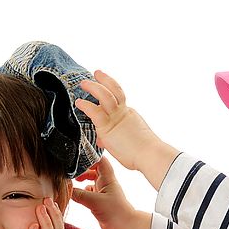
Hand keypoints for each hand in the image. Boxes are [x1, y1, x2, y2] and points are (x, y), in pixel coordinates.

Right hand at [72, 157, 136, 228]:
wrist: (124, 226)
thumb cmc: (115, 212)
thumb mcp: (94, 201)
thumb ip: (79, 194)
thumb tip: (67, 189)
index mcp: (107, 178)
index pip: (99, 160)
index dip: (89, 157)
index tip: (77, 159)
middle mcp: (105, 182)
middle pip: (93, 169)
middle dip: (83, 169)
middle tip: (73, 173)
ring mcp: (103, 191)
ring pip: (91, 180)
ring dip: (83, 179)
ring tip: (74, 182)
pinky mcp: (100, 200)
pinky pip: (90, 191)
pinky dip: (83, 191)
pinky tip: (78, 194)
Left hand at [76, 71, 179, 188]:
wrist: (150, 155)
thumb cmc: (142, 155)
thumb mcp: (127, 143)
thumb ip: (113, 140)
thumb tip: (102, 140)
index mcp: (129, 116)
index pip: (118, 101)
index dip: (110, 93)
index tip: (101, 88)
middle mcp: (124, 113)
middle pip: (115, 90)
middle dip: (105, 80)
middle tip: (97, 73)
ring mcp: (117, 118)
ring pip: (105, 95)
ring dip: (93, 87)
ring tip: (84, 83)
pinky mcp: (108, 127)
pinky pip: (94, 111)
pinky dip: (85, 105)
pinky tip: (78, 102)